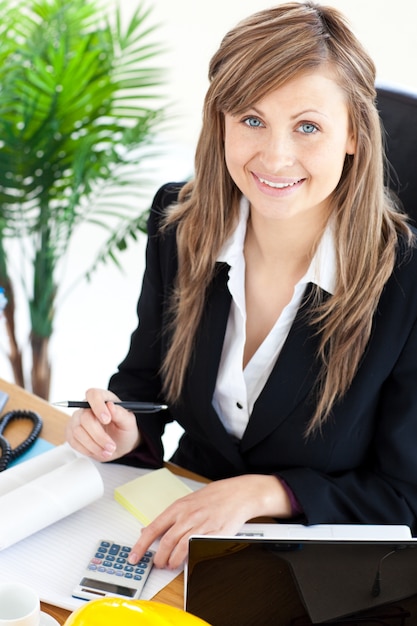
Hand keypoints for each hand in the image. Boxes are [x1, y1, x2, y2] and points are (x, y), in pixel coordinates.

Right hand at [65, 387, 139, 460]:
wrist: (119, 444)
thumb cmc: (123, 430)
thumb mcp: (129, 422)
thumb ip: (121, 413)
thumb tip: (110, 405)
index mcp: (102, 398)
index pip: (93, 395)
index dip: (98, 406)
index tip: (107, 420)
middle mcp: (87, 408)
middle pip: (85, 418)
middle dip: (99, 435)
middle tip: (111, 446)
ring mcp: (77, 420)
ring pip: (78, 432)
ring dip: (94, 445)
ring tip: (107, 452)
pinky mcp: (71, 433)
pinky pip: (73, 441)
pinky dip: (87, 450)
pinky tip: (98, 451)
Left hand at [128, 474, 291, 569]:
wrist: (237, 494)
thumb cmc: (212, 497)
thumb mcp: (186, 502)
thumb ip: (168, 518)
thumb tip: (148, 530)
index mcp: (178, 507)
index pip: (153, 529)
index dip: (141, 545)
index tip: (133, 557)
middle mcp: (188, 516)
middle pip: (166, 542)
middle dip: (158, 558)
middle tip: (157, 563)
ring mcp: (201, 526)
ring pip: (180, 549)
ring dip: (172, 561)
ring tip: (170, 564)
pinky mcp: (214, 535)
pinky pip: (197, 550)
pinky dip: (189, 558)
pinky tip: (186, 560)